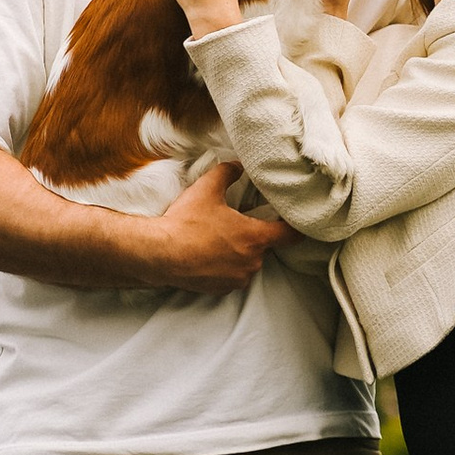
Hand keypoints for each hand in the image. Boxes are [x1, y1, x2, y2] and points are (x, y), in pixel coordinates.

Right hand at [147, 159, 289, 292]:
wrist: (160, 254)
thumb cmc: (185, 222)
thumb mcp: (207, 188)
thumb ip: (228, 172)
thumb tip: (238, 164)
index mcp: (254, 237)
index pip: (290, 235)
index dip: (295, 227)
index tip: (295, 221)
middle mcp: (252, 262)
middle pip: (264, 246)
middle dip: (253, 235)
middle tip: (235, 223)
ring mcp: (237, 278)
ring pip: (247, 262)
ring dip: (238, 252)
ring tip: (217, 239)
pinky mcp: (222, 290)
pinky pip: (232, 275)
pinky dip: (225, 266)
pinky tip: (207, 254)